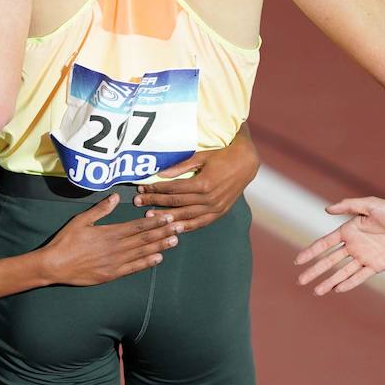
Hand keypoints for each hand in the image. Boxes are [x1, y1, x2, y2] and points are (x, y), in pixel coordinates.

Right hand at [38, 196, 180, 285]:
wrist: (55, 265)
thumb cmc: (66, 241)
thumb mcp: (81, 220)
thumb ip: (100, 209)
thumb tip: (114, 196)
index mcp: (110, 233)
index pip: (138, 226)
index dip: (155, 222)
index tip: (168, 216)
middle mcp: (117, 247)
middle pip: (145, 239)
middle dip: (163, 232)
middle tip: (179, 226)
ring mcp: (116, 262)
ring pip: (143, 252)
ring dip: (160, 246)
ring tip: (174, 240)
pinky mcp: (112, 274)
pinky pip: (134, 268)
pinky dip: (147, 263)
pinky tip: (158, 258)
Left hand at [132, 130, 259, 232]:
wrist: (246, 163)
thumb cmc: (222, 156)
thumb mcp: (201, 157)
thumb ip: (181, 167)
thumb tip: (160, 174)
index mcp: (203, 183)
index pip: (173, 189)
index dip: (156, 189)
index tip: (142, 188)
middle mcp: (209, 199)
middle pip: (176, 202)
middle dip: (155, 202)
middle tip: (138, 203)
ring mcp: (215, 208)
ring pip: (186, 216)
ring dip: (166, 218)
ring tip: (149, 219)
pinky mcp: (219, 212)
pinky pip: (200, 223)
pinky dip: (186, 227)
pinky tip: (173, 228)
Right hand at [293, 197, 384, 294]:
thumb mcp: (370, 204)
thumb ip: (349, 206)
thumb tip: (327, 209)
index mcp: (349, 230)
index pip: (324, 243)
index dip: (310, 252)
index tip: (298, 260)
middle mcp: (354, 245)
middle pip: (329, 260)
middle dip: (314, 270)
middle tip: (300, 281)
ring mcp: (364, 256)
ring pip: (342, 271)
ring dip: (328, 281)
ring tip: (316, 292)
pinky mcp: (376, 266)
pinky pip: (359, 277)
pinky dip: (348, 283)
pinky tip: (337, 289)